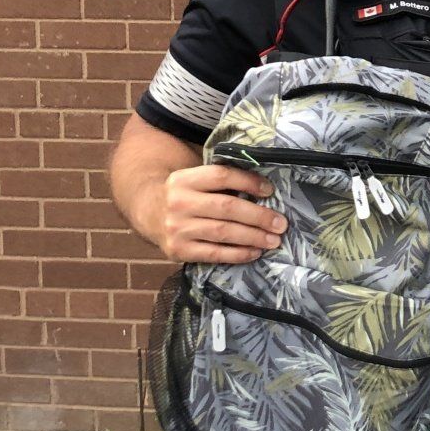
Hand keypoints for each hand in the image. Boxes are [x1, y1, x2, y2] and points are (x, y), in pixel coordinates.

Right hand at [159, 163, 287, 263]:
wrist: (149, 213)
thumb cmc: (186, 195)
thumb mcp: (196, 180)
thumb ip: (222, 182)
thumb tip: (265, 191)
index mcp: (185, 179)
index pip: (221, 176)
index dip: (248, 182)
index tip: (270, 191)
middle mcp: (179, 202)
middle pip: (226, 207)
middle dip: (258, 216)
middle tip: (280, 224)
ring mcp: (177, 228)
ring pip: (223, 232)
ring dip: (253, 237)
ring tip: (273, 240)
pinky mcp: (178, 250)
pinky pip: (214, 253)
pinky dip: (238, 254)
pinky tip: (255, 252)